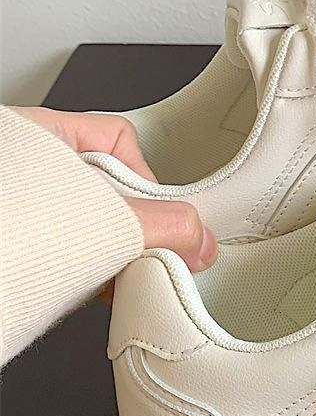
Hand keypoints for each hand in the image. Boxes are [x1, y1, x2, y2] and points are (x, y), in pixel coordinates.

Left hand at [14, 107, 216, 271]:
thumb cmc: (2, 230)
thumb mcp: (105, 220)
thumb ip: (165, 225)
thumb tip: (196, 237)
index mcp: (37, 130)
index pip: (119, 140)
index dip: (147, 180)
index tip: (159, 216)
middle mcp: (17, 159)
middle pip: (101, 182)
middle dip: (121, 219)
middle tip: (132, 245)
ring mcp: (9, 200)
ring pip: (74, 218)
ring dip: (94, 246)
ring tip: (99, 269)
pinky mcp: (5, 239)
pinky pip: (48, 244)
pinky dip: (66, 266)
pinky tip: (73, 285)